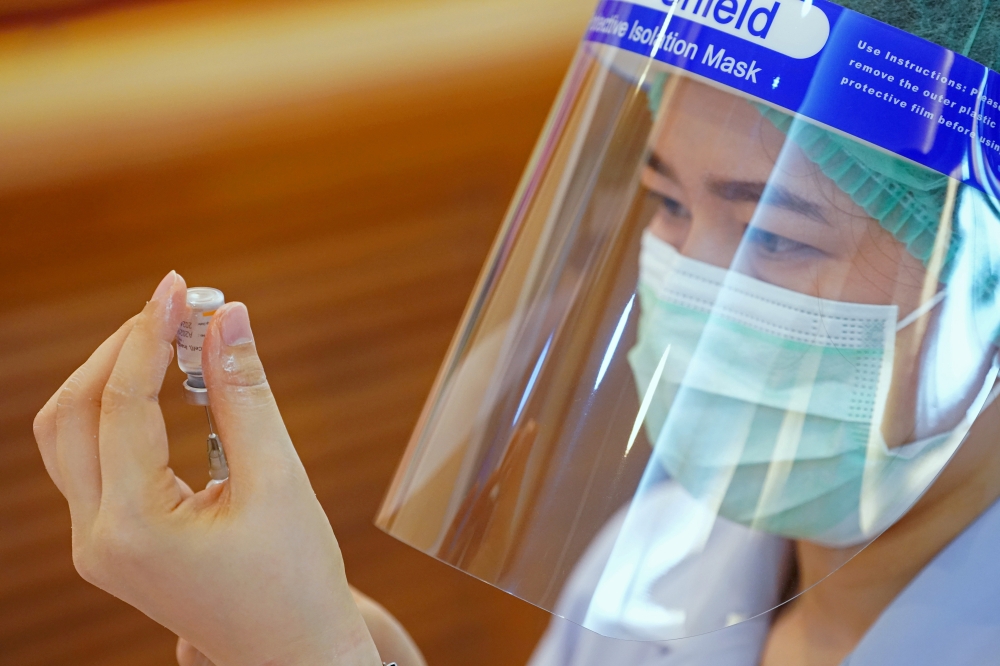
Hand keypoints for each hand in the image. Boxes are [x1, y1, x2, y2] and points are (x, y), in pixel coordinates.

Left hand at [33, 271, 380, 665]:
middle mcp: (96, 538)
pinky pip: (93, 460)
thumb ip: (245, 394)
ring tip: (165, 338)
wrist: (294, 655)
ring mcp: (97, 544)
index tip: (179, 289)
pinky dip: (120, 413)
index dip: (149, 335)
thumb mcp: (278, 480)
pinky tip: (163, 386)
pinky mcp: (113, 543)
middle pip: (72, 414)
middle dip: (119, 351)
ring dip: (111, 379)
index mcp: (133, 527)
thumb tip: (228, 318)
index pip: (123, 404)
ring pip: (71, 437)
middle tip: (173, 309)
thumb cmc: (297, 579)